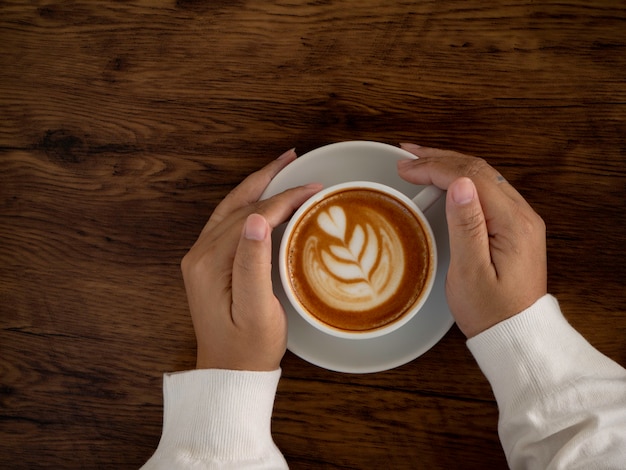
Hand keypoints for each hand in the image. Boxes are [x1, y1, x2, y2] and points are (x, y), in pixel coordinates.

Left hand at [181, 149, 321, 369]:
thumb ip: (253, 264)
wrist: (228, 372)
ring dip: (256, 186)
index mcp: (211, 263)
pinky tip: (263, 200)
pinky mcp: (209, 264)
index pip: (253, 216)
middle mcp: (200, 254)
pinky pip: (228, 222)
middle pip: (237, 204)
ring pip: (230, 208)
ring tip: (280, 168)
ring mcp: (201, 258)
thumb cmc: (249, 347)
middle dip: (267, 178)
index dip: (285, 199)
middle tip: (293, 157)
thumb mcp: (256, 310)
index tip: (314, 189)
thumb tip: (255, 219)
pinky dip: (248, 204)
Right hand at [398, 144, 546, 337]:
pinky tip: (443, 179)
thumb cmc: (490, 311)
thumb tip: (460, 184)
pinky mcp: (512, 227)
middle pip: (479, 169)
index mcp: (512, 222)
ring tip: (420, 159)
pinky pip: (485, 190)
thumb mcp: (471, 272)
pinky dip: (460, 179)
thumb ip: (466, 226)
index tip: (405, 168)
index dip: (435, 167)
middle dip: (440, 158)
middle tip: (407, 155)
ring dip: (450, 164)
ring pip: (482, 176)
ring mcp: (519, 219)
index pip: (471, 176)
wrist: (517, 335)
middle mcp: (521, 214)